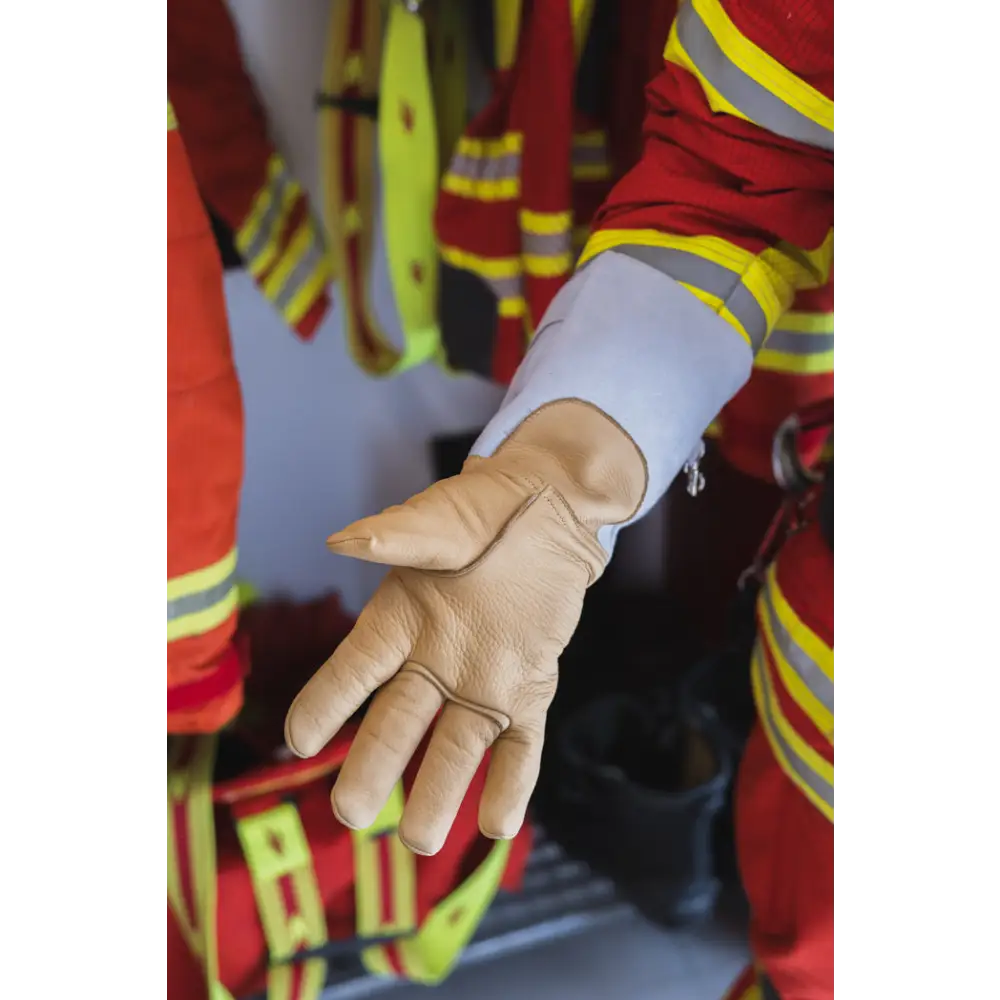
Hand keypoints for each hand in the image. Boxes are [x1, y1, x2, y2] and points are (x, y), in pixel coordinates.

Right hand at [284, 401, 645, 854]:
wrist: (551, 514)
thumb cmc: (484, 512)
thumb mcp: (444, 520)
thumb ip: (401, 537)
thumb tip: (343, 540)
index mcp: (401, 618)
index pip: (356, 667)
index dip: (326, 702)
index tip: (300, 740)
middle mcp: (435, 659)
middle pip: (398, 720)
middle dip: (375, 765)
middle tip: (353, 814)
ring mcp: (483, 679)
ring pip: (457, 744)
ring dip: (439, 790)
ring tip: (420, 841)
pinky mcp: (529, 687)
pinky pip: (520, 742)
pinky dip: (511, 782)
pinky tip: (500, 824)